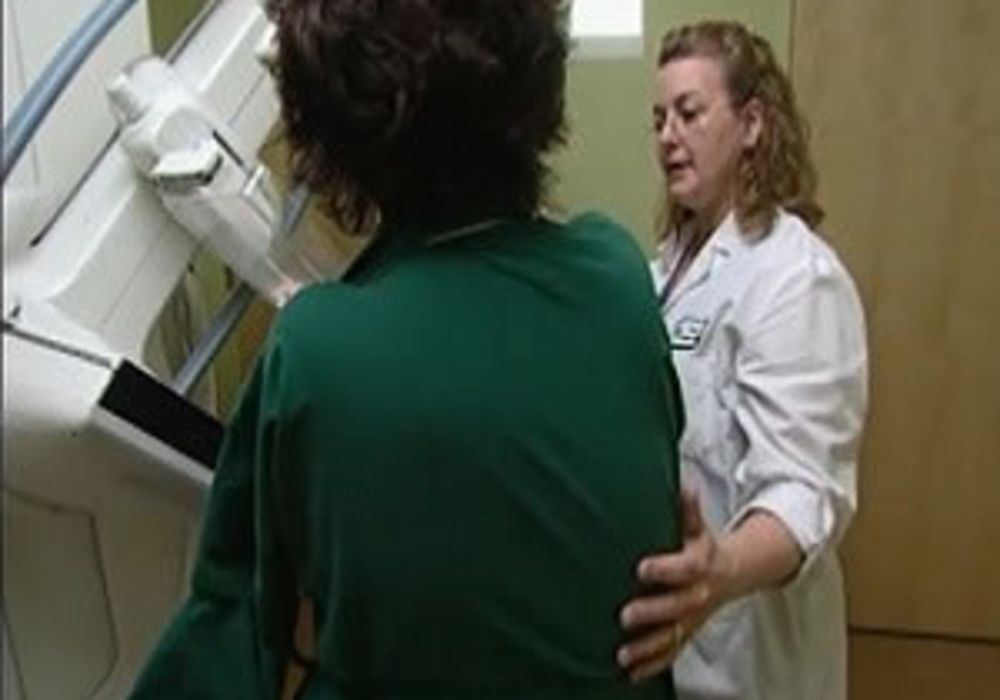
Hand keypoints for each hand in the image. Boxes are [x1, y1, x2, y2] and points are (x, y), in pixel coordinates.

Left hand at [616, 487, 732, 682]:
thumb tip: (685, 484)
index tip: (641, 568)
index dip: (665, 569)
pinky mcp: (686, 634)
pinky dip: (651, 666)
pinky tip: (629, 673)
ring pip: (672, 637)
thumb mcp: (698, 527)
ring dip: (648, 647)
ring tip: (622, 654)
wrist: (730, 574)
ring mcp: (693, 618)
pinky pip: (670, 654)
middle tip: (624, 615)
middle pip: (677, 607)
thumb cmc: (703, 547)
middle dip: (652, 612)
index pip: (685, 568)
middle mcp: (699, 594)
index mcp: (701, 564)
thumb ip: (689, 508)